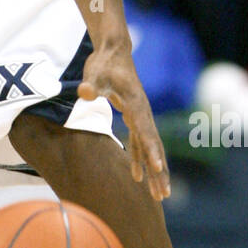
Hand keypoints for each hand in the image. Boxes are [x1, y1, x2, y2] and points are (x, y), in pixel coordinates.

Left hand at [78, 44, 169, 199]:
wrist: (114, 52)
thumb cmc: (104, 63)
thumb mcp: (95, 72)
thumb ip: (91, 84)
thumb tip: (84, 93)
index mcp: (135, 103)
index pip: (145, 131)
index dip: (151, 150)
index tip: (158, 169)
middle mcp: (142, 112)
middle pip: (153, 146)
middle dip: (159, 172)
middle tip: (163, 195)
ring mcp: (139, 116)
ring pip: (149, 148)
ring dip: (154, 172)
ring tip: (160, 195)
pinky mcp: (132, 118)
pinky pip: (138, 144)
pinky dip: (139, 160)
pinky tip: (137, 176)